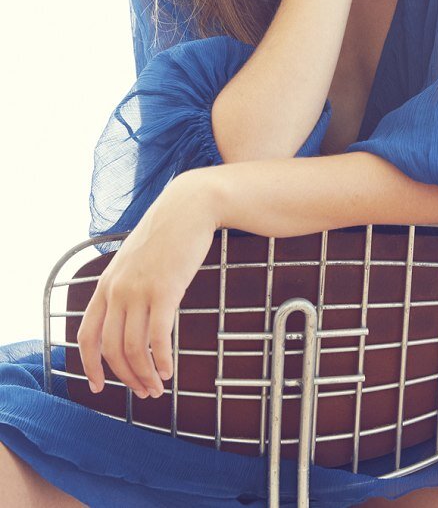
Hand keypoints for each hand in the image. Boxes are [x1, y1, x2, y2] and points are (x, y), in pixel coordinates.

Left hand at [77, 169, 218, 398]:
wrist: (189, 207)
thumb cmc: (167, 234)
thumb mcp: (134, 259)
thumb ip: (126, 285)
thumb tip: (130, 316)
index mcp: (106, 284)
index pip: (87, 335)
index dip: (90, 366)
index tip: (99, 386)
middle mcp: (117, 290)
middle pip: (112, 349)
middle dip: (127, 377)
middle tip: (144, 392)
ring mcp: (139, 290)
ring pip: (134, 348)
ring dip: (146, 374)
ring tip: (159, 386)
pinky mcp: (165, 290)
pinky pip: (158, 337)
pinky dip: (162, 360)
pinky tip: (170, 370)